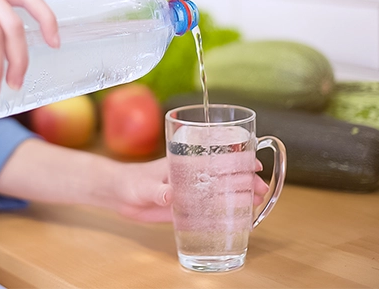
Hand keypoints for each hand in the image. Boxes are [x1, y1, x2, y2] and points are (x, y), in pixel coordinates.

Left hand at [111, 158, 269, 222]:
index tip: (254, 165)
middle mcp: (190, 177)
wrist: (117, 194)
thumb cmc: (129, 182)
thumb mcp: (142, 186)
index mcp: (183, 164)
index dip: (237, 160)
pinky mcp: (184, 208)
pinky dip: (223, 213)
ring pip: (219, 193)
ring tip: (256, 203)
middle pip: (223, 177)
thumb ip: (157, 191)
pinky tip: (236, 218)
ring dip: (238, 196)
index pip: (215, 159)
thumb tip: (171, 196)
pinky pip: (207, 210)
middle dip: (244, 181)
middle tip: (261, 190)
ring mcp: (189, 193)